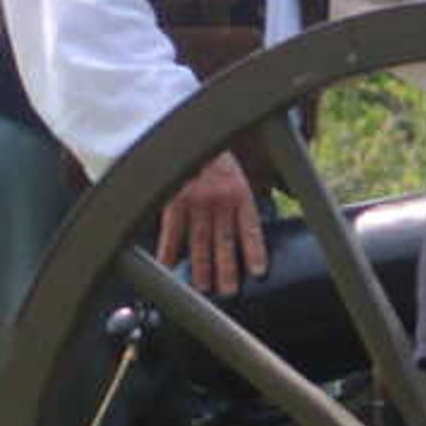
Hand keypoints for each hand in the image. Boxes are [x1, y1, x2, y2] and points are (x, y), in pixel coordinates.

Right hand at [155, 151, 268, 297]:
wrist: (188, 133)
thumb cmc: (211, 152)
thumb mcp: (234, 170)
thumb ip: (238, 194)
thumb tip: (254, 215)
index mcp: (239, 193)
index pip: (250, 228)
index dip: (254, 251)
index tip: (257, 272)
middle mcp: (220, 201)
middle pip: (225, 242)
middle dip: (227, 269)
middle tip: (229, 291)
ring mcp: (196, 202)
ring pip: (200, 242)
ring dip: (202, 267)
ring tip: (204, 287)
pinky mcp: (174, 201)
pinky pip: (171, 233)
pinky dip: (169, 251)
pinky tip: (168, 267)